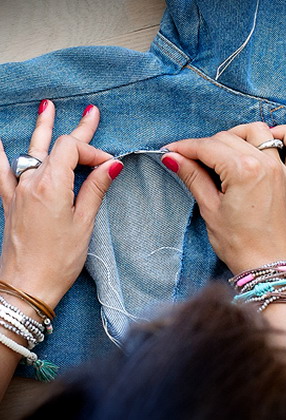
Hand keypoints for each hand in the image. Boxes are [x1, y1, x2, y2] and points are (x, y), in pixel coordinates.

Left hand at [0, 100, 123, 307]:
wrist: (26, 286)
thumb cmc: (58, 260)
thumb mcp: (84, 223)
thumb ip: (95, 189)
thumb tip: (112, 165)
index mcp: (51, 185)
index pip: (72, 149)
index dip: (93, 152)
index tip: (109, 166)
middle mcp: (31, 182)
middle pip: (55, 145)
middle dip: (78, 130)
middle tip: (92, 113)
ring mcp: (17, 190)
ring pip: (31, 150)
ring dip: (42, 128)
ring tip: (47, 107)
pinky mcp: (10, 201)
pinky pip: (1, 171)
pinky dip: (0, 154)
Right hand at [161, 122, 285, 273]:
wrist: (269, 267)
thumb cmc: (241, 245)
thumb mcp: (210, 210)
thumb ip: (193, 178)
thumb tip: (174, 159)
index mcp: (243, 171)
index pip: (207, 148)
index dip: (185, 147)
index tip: (172, 151)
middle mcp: (265, 164)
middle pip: (228, 138)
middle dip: (204, 146)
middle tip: (189, 159)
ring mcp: (282, 170)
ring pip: (258, 132)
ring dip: (237, 135)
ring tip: (223, 150)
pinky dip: (285, 135)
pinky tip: (270, 138)